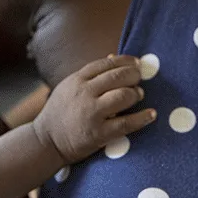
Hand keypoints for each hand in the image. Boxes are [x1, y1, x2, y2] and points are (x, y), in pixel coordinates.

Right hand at [31, 55, 155, 165]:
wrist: (45, 142)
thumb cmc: (60, 111)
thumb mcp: (69, 86)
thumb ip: (90, 74)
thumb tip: (114, 56)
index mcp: (77, 80)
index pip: (106, 64)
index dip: (125, 61)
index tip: (137, 62)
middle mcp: (84, 93)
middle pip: (117, 77)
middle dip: (134, 75)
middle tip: (140, 78)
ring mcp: (92, 113)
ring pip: (123, 96)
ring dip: (136, 93)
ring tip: (139, 95)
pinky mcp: (98, 134)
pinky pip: (126, 123)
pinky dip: (142, 118)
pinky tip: (151, 114)